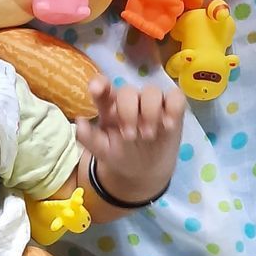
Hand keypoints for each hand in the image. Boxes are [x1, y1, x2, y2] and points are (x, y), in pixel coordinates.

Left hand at [74, 77, 184, 200]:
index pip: (103, 87)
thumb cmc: (120, 155)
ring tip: (148, 135)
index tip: (96, 90)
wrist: (144, 171)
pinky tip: (167, 125)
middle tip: (129, 136)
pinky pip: (175, 96)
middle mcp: (130, 100)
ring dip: (150, 112)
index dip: (99, 83)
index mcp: (110, 106)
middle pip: (128, 91)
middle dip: (128, 112)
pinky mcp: (172, 107)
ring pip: (152, 91)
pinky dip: (173, 108)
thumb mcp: (102, 151)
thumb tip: (79, 122)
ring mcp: (152, 102)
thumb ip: (88, 138)